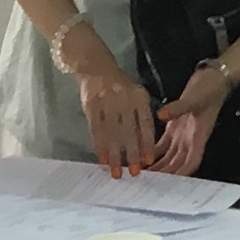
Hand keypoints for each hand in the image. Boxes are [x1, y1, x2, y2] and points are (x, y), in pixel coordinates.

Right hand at [63, 28, 158, 172]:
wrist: (95, 66)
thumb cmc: (119, 86)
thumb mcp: (135, 95)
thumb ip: (140, 116)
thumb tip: (145, 147)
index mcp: (139, 97)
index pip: (145, 124)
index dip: (146, 144)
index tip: (148, 162)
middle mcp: (124, 99)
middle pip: (129, 132)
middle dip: (132, 154)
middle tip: (134, 173)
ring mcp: (107, 102)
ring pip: (112, 133)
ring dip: (114, 155)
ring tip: (116, 172)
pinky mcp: (91, 105)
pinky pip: (96, 130)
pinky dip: (99, 146)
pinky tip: (102, 159)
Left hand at [151, 63, 232, 178]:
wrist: (213, 77)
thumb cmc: (209, 89)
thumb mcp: (195, 98)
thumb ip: (179, 107)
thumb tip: (161, 114)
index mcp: (199, 136)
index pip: (192, 161)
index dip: (182, 174)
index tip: (169, 184)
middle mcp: (190, 140)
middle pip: (177, 164)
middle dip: (164, 176)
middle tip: (146, 184)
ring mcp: (182, 135)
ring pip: (168, 158)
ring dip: (156, 168)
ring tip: (140, 176)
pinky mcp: (175, 128)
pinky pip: (162, 145)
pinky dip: (151, 153)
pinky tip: (139, 158)